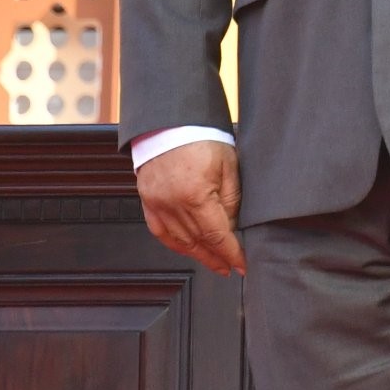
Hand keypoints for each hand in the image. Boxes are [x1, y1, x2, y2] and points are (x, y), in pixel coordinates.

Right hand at [135, 139, 244, 275]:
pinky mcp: (147, 200)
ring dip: (198, 254)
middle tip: (229, 267)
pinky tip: (188, 248)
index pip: (217, 236)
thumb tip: (233, 229)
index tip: (242, 264)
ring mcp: (157, 204)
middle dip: (216, 258)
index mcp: (196, 195)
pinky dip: (175, 244)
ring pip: (179, 241)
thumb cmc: (201, 138)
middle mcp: (172, 204)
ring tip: (213, 261)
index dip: (231, 254)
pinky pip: (161, 232)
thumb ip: (232, 201)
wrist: (171, 122)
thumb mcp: (228, 167)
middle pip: (198, 243)